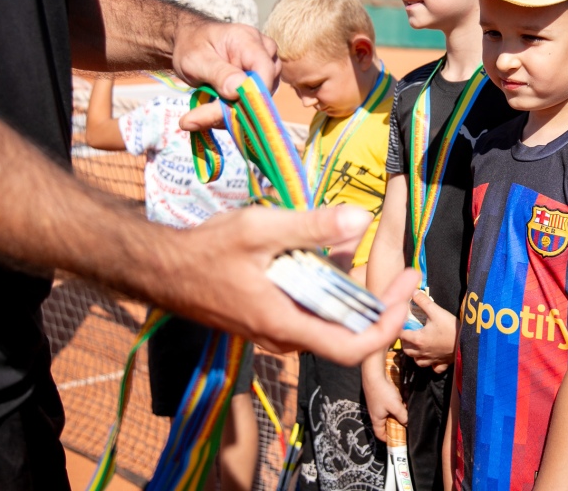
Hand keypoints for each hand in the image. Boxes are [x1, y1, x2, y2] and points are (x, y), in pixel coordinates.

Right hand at [155, 204, 420, 365]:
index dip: (388, 324)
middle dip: (380, 305)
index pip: (352, 348)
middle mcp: (284, 337)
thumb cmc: (206, 251)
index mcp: (285, 325)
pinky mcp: (270, 317)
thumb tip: (361, 220)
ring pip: (330, 322)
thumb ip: (312, 226)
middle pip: (347, 334)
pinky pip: (312, 310)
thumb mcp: (260, 230)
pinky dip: (332, 289)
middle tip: (403, 272)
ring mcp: (276, 330)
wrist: (162, 268)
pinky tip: (336, 255)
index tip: (405, 290)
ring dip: (356, 296)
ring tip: (375, 261)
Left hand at [172, 18, 280, 130]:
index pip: (265, 69)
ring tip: (202, 114)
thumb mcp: (196, 59)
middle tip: (200, 117)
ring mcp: (265, 67)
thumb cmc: (192, 46)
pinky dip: (232, 113)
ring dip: (233, 113)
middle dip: (237, 107)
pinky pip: (253, 103)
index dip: (254, 93)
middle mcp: (263, 51)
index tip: (231, 111)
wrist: (190, 44)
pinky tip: (212, 112)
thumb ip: (218, 74)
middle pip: (264, 87)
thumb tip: (237, 91)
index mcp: (248, 39)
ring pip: (259, 99)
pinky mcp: (261, 82)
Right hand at [362, 363, 407, 440]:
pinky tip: (402, 399)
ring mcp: (376, 404)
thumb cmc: (383, 392)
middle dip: (395, 424)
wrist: (374, 374)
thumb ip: (403, 416)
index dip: (387, 439)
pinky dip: (395, 403)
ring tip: (405, 410)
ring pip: (388, 412)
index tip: (396, 440)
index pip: (380, 434)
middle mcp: (375, 412)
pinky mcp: (378, 396)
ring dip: (396, 412)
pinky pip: (388, 403)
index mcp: (376, 419)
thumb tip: (407, 423)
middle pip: (385, 423)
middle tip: (404, 424)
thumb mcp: (395, 406)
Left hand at [398, 290, 456, 373]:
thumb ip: (423, 302)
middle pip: (406, 350)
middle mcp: (422, 352)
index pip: (400, 335)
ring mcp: (432, 360)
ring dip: (415, 354)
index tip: (400, 322)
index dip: (398, 328)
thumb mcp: (437, 311)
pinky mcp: (442, 363)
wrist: (469, 343)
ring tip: (418, 345)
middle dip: (405, 342)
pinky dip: (430, 364)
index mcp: (418, 339)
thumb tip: (413, 292)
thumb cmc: (451, 328)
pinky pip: (433, 367)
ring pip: (417, 361)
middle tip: (409, 332)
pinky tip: (432, 357)